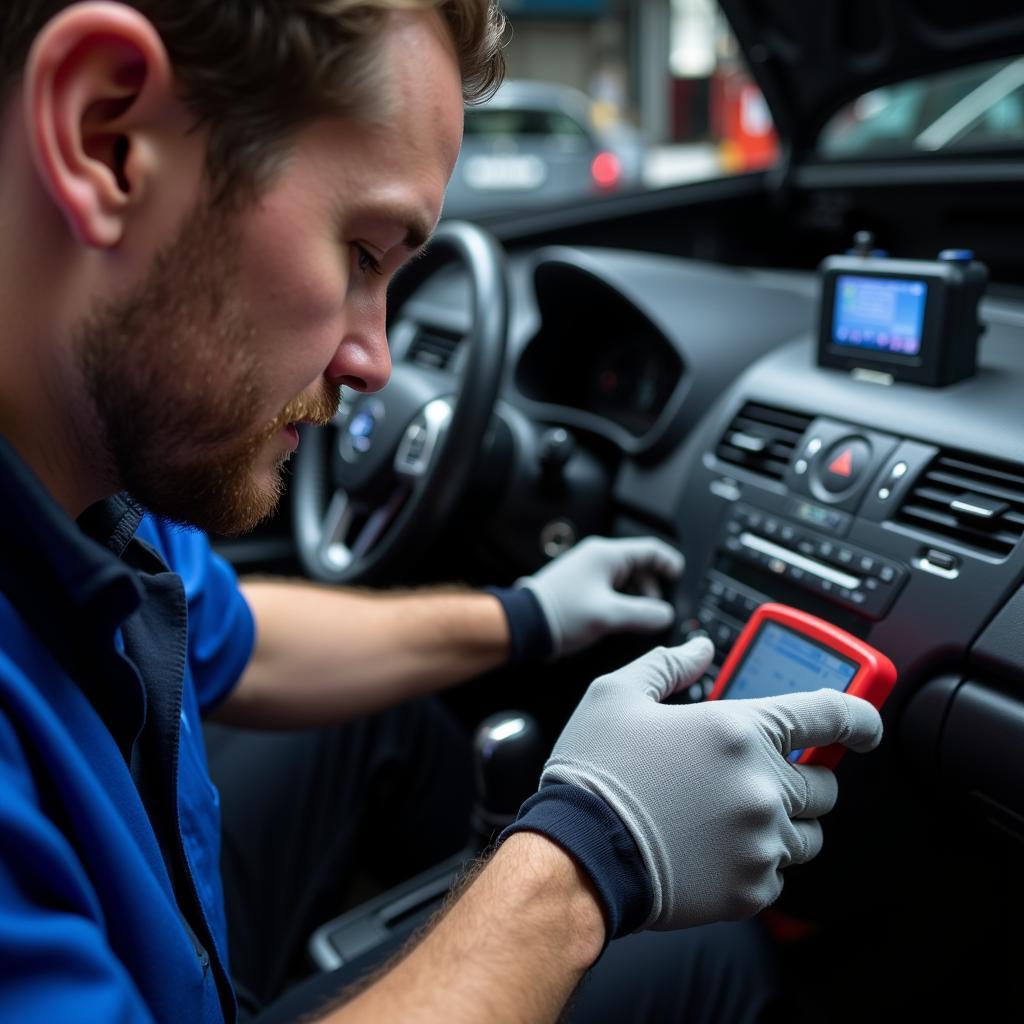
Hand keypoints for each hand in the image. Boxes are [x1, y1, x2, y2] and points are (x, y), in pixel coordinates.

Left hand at [518, 536, 683, 656]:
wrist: (525, 624)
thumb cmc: (561, 613)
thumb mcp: (609, 615)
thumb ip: (643, 614)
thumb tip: (665, 614)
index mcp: (606, 555)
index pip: (650, 549)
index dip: (669, 562)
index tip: (680, 576)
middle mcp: (597, 557)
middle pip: (639, 564)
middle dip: (654, 585)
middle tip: (662, 607)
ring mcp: (587, 570)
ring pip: (625, 578)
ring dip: (638, 595)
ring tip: (644, 616)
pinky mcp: (580, 585)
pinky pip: (610, 587)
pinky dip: (623, 599)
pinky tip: (624, 617)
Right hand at [540, 637, 883, 929]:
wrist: (576, 855)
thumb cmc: (596, 775)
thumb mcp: (616, 694)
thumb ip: (669, 664)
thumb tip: (700, 649)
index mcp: (737, 730)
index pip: (831, 716)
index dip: (859, 717)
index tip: (864, 726)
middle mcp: (761, 785)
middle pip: (823, 784)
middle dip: (796, 777)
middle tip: (750, 776)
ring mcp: (760, 841)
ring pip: (807, 833)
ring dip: (780, 821)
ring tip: (727, 816)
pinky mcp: (751, 888)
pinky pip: (779, 874)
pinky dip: (756, 861)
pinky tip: (712, 848)